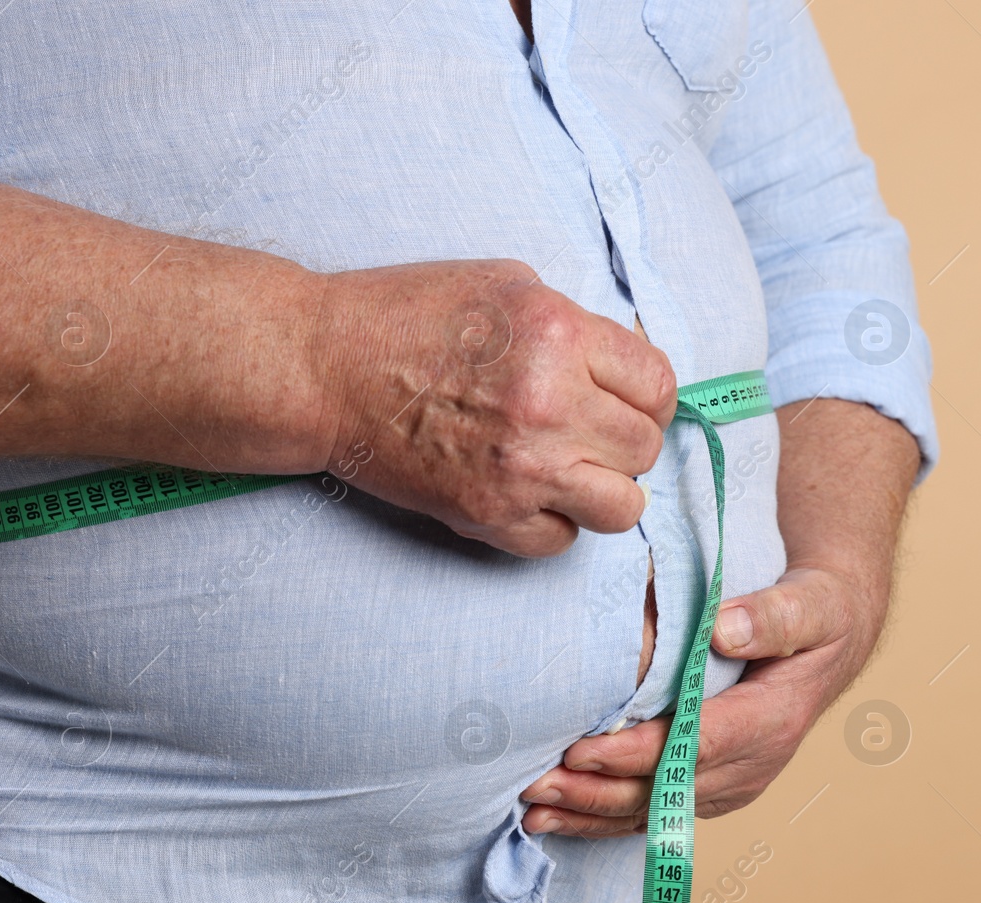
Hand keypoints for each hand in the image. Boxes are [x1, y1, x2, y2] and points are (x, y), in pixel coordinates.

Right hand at [308, 259, 676, 556]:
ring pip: (622, 508)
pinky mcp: (487, 514)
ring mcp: (520, 468)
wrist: (323, 367)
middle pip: (645, 447)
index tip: (630, 399)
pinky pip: (561, 541)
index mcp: (558, 335)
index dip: (649, 395)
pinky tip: (527, 491)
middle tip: (591, 430)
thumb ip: (577, 325)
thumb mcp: (506, 284)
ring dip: (604, 489)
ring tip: (572, 469)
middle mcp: (548, 405)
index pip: (658, 385)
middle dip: (626, 439)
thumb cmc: (405, 315)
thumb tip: (626, 367)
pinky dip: (553, 522)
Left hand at [519, 563, 887, 835]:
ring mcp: (732, 784)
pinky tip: (559, 819)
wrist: (832, 641)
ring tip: (533, 809)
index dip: (638, 753)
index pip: (697, 745)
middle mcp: (753, 764)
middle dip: (599, 792)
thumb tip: (725, 631)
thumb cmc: (818, 613)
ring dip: (593, 814)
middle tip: (535, 784)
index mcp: (773, 719)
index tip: (583, 749)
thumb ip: (774, 616)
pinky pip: (656, 814)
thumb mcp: (812, 602)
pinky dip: (605, 820)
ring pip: (656, 812)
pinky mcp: (712, 789)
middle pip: (667, 790)